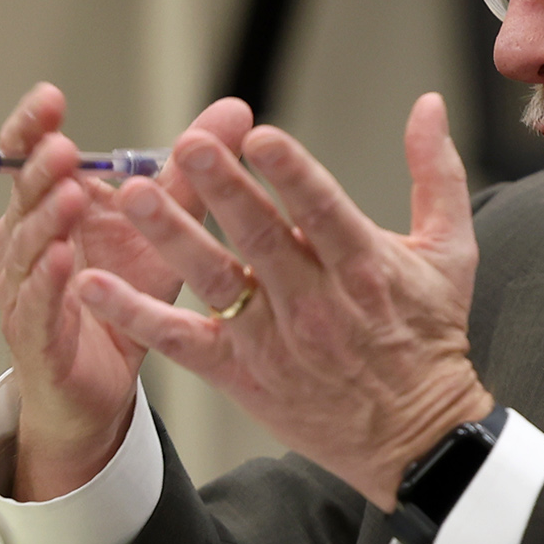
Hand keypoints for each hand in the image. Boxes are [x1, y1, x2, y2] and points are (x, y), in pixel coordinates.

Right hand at [0, 83, 217, 499]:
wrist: (100, 387)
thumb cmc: (121, 298)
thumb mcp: (161, 230)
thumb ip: (189, 171)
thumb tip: (236, 109)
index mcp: (50, 207)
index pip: (30, 157)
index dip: (34, 128)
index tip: (53, 97)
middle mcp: (28, 241)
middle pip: (25, 195)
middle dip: (40, 169)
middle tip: (63, 147)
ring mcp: (24, 288)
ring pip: (28, 246)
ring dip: (47, 219)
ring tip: (71, 195)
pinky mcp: (35, 337)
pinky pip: (37, 305)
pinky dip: (49, 281)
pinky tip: (65, 260)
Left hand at [73, 91, 490, 508]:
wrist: (416, 438)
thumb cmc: (430, 338)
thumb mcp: (451, 253)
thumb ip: (435, 173)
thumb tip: (428, 104)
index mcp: (364, 267)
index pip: (322, 210)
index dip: (290, 173)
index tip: (259, 135)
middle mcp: (315, 302)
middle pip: (259, 237)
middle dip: (221, 188)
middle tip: (186, 145)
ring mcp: (273, 339)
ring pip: (215, 279)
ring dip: (171, 235)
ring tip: (132, 196)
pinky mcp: (240, 373)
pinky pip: (178, 340)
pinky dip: (134, 314)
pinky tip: (93, 283)